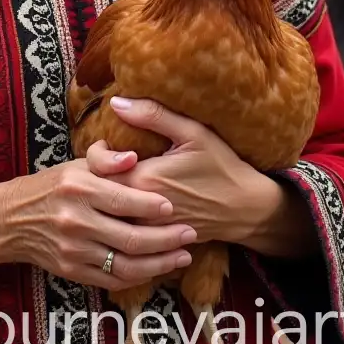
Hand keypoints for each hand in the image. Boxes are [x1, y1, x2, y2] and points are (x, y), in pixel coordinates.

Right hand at [0, 140, 197, 291]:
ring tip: (183, 255)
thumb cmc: (54, 186)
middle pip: (132, 238)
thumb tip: (134, 158)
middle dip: (167, 239)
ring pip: (127, 265)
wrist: (13, 219)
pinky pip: (113, 279)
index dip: (153, 207)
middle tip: (191, 233)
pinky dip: (139, 276)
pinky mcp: (73, 272)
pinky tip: (157, 268)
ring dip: (160, 263)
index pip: (125, 201)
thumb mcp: (77, 164)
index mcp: (80, 189)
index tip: (174, 207)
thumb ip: (106, 158)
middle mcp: (77, 222)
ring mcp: (75, 251)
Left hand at [93, 97, 283, 246]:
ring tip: (112, 181)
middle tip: (106, 161)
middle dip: (97, 177)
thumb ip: (153, 115)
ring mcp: (148, 230)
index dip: (96, 155)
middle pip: (100, 195)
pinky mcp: (155, 242)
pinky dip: (120, 217)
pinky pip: (125, 231)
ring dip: (106, 199)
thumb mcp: (193, 132)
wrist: (247, 209)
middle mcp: (142, 210)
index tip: (108, 144)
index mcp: (146, 180)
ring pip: (110, 216)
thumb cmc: (222, 166)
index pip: (97, 169)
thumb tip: (117, 101)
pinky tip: (126, 203)